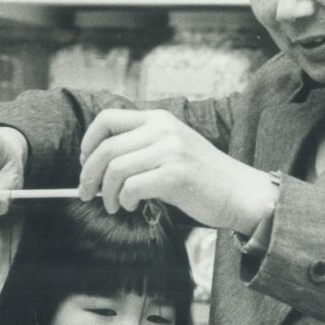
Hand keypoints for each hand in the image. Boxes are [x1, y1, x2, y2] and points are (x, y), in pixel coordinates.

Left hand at [79, 109, 277, 232]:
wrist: (239, 192)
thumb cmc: (202, 177)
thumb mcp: (172, 148)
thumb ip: (142, 147)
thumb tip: (99, 166)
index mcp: (158, 119)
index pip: (107, 118)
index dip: (88, 142)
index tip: (85, 163)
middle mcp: (163, 129)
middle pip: (105, 148)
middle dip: (89, 175)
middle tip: (87, 193)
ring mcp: (170, 150)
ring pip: (115, 169)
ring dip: (107, 193)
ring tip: (114, 205)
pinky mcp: (175, 174)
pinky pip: (132, 187)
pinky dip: (124, 200)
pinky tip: (131, 206)